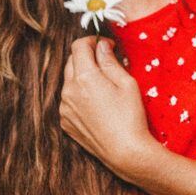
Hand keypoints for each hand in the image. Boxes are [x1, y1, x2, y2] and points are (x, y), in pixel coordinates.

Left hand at [59, 36, 155, 179]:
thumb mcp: (127, 84)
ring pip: (69, 82)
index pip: (79, 46)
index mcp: (84, 77)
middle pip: (71, 62)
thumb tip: (101, 46)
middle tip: (105, 63)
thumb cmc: (130, 117)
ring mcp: (65, 108)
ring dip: (82, 77)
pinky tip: (97, 105)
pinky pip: (68, 101)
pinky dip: (78, 96)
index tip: (106, 45)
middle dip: (86, 57)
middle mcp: (68, 90)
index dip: (93, 41)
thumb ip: (110, 61)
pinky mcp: (65, 122)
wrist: (125, 153)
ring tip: (102, 87)